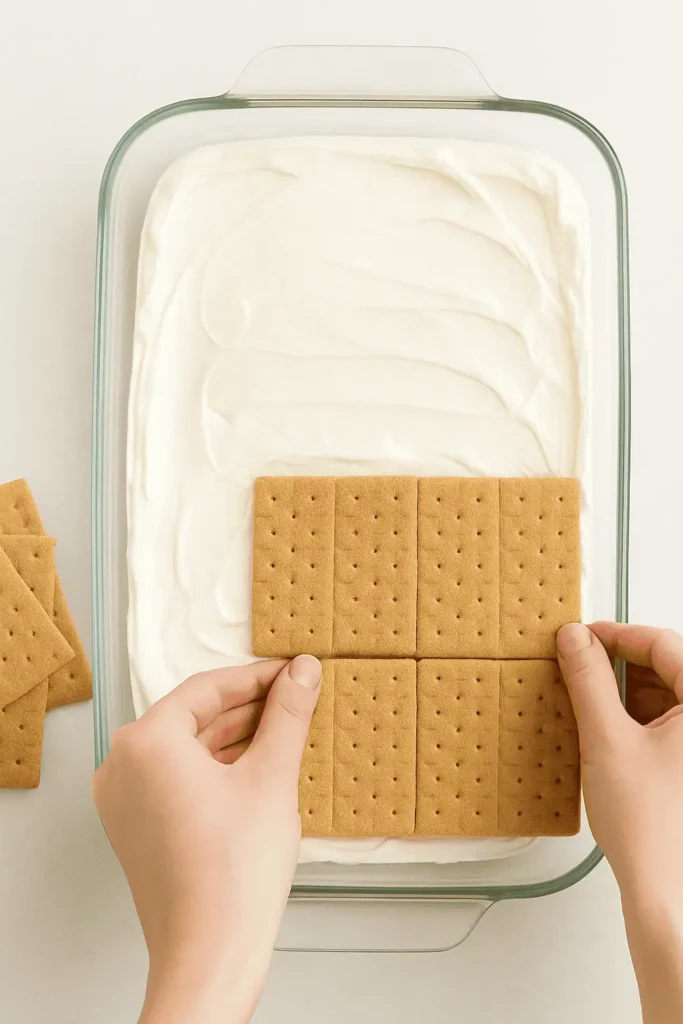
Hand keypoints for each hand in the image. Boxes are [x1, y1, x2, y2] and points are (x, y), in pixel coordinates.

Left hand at [93, 655, 321, 1023]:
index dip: (256, 677)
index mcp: (146, 742)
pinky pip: (176, 778)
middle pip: (193, 717)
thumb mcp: (272, 777)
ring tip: (283, 730)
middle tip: (294, 698)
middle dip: (247, 707)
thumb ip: (287, 714)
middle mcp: (122, 765)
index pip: (206, 689)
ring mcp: (123, 800)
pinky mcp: (135, 827)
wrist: (209, 955)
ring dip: (234, 736)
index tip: (292, 672)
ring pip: (186, 748)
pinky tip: (256, 768)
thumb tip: (303, 671)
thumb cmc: (235, 874)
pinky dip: (215, 767)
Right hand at [557, 622, 682, 1023]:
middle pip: (667, 668)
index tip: (583, 635)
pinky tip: (602, 727)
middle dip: (620, 664)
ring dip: (624, 691)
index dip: (620, 634)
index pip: (666, 645)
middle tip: (578, 664)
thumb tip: (574, 639)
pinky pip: (663, 722)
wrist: (664, 891)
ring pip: (664, 694)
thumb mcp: (606, 739)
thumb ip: (588, 681)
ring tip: (586, 699)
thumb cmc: (651, 829)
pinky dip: (631, 717)